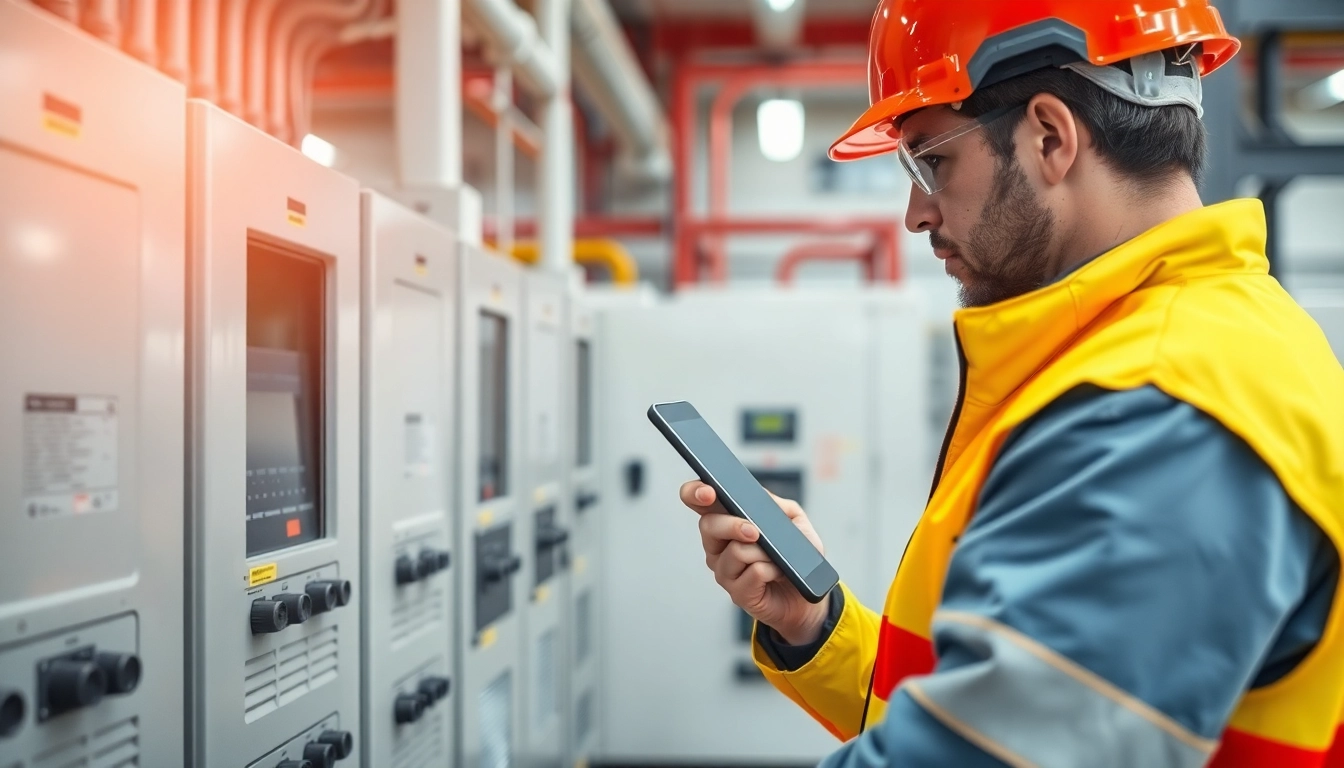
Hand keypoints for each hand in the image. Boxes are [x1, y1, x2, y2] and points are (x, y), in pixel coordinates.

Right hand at [681, 480, 829, 645]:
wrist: (807, 594)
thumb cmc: (795, 555)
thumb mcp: (792, 519)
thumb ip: (774, 504)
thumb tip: (759, 498)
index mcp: (725, 521)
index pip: (697, 501)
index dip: (695, 492)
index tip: (708, 493)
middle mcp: (718, 546)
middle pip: (709, 525)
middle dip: (733, 525)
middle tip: (755, 532)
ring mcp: (724, 570)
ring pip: (736, 551)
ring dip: (765, 552)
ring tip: (778, 558)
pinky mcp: (738, 593)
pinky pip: (753, 572)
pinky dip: (773, 569)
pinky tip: (778, 573)